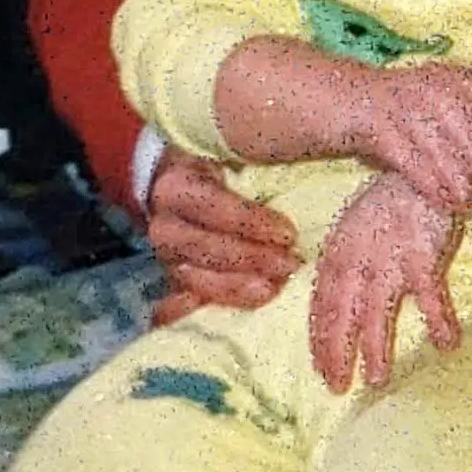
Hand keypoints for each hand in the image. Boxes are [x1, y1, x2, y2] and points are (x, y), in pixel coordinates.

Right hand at [147, 150, 299, 326]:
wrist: (178, 183)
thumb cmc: (220, 166)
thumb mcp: (231, 152)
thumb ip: (261, 161)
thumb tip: (307, 154)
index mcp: (176, 186)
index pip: (215, 207)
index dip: (251, 223)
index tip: (289, 235)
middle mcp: (164, 225)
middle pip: (206, 249)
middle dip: (252, 261)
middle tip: (292, 266)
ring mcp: (165, 259)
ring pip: (197, 281)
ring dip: (237, 289)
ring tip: (275, 290)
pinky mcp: (174, 282)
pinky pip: (182, 306)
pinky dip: (204, 312)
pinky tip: (232, 319)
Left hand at [308, 174, 461, 392]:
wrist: (421, 170)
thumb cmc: (389, 202)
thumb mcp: (353, 229)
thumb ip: (341, 263)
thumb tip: (328, 299)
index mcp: (337, 253)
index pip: (321, 305)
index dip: (320, 339)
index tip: (322, 369)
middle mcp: (357, 260)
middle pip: (341, 315)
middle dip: (337, 354)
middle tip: (338, 387)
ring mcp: (389, 260)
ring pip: (378, 313)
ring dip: (376, 348)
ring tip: (377, 380)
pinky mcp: (423, 257)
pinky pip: (431, 297)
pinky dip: (439, 321)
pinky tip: (447, 344)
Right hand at [350, 63, 471, 211]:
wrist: (351, 102)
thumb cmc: (410, 106)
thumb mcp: (440, 92)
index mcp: (448, 75)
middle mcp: (429, 88)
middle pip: (470, 127)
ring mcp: (405, 109)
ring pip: (444, 151)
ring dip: (462, 181)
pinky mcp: (382, 133)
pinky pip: (416, 166)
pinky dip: (435, 188)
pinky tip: (447, 203)